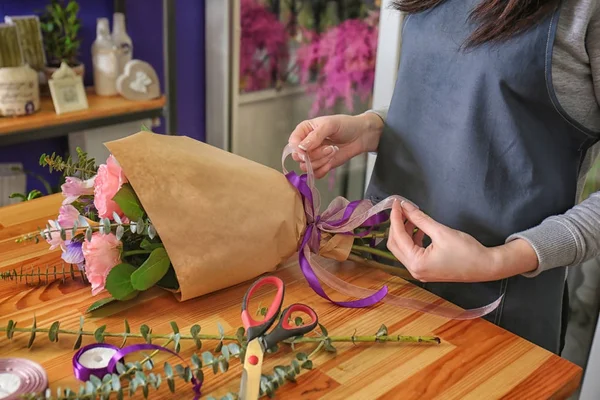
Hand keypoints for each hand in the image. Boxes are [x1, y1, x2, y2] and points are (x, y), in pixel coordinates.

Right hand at [288, 113, 382, 177]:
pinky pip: (315, 174)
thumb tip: (301, 148)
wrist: (360, 135)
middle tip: (329, 148)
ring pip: (307, 167)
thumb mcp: (330, 125)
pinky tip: (331, 161)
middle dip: (314, 155)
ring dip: (321, 161)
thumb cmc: (345, 125)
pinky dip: (323, 169)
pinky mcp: (321, 165)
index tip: (305, 153)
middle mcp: (306, 144)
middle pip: (299, 157)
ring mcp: (313, 156)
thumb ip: (315, 136)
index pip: (292, 143)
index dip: (297, 150)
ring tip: (333, 150)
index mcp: (304, 130)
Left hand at [387, 200, 538, 281]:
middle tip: (401, 209)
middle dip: (397, 225)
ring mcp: (419, 272)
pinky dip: (412, 240)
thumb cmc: (467, 251)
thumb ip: (420, 218)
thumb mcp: (441, 231)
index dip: (395, 217)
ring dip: (404, 232)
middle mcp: (414, 270)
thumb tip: (405, 207)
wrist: (485, 266)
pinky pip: (412, 253)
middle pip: (395, 245)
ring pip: (402, 249)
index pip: (398, 237)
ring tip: (411, 216)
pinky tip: (419, 229)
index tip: (396, 203)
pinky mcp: (426, 270)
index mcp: (417, 263)